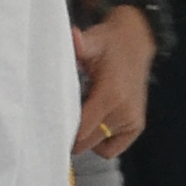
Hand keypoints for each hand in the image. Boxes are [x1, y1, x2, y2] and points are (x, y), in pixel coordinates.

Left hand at [73, 8, 154, 156]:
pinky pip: (111, 149)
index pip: (82, 129)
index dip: (63, 129)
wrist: (136, 44)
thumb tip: (72, 36)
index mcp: (111, 95)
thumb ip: (81, 44)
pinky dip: (100, 144)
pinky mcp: (136, 127)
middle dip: (71, 134)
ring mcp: (131, 122)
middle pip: (86, 142)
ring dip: (85, 138)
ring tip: (79, 118)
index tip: (48, 123)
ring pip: (96, 147)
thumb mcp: (94, 40)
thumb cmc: (110, 43)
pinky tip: (93, 126)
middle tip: (59, 119)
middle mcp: (124, 113)